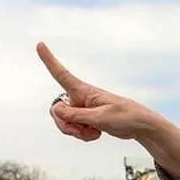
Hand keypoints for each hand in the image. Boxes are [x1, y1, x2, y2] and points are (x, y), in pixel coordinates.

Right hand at [37, 42, 155, 141]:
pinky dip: (82, 135)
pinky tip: (96, 134)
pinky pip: (73, 129)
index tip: (40, 44)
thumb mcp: (101, 117)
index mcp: (84, 91)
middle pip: (57, 111)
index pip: (62, 74)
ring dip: (75, 132)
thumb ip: (76, 115)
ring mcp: (82, 109)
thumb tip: (55, 110)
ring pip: (64, 122)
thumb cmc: (125, 116)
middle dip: (65, 125)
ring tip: (94, 132)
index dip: (49, 60)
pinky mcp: (86, 119)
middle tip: (81, 131)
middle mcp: (79, 98)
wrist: (139, 126)